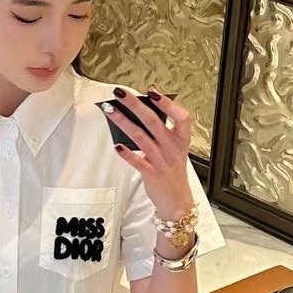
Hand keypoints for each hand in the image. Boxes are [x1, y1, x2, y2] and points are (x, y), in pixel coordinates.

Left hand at [106, 87, 193, 217]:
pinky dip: (127, 153)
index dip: (168, 103)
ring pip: (140, 137)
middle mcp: (172, 148)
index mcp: (181, 140)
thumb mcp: (175, 149)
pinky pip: (137, 161)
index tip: (152, 91)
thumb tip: (142, 111)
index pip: (182, 117)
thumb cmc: (173, 172)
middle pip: (153, 121)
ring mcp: (161, 161)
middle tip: (121, 93)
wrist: (177, 201)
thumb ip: (162, 132)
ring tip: (110, 111)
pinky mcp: (151, 174)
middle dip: (135, 105)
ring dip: (123, 122)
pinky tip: (117, 146)